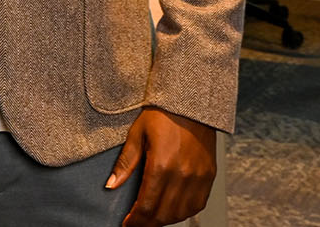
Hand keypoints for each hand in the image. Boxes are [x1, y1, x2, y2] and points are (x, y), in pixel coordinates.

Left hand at [106, 107, 215, 226]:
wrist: (191, 104)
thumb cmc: (163, 115)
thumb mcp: (137, 134)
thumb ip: (125, 163)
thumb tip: (111, 185)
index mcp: (161, 165)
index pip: (146, 205)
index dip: (135, 220)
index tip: (127, 224)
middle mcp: (182, 174)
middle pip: (163, 214)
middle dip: (147, 224)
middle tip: (137, 224)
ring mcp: (198, 177)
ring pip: (180, 213)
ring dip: (165, 220)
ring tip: (152, 218)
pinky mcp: (209, 176)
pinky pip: (197, 204)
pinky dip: (184, 213)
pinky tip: (172, 211)